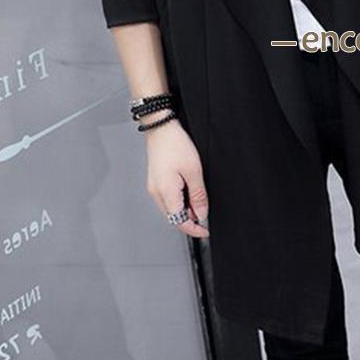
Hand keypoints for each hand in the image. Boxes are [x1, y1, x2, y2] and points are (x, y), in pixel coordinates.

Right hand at [143, 114, 209, 238]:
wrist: (161, 128)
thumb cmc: (175, 144)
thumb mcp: (194, 171)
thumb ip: (198, 195)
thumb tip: (201, 214)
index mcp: (165, 193)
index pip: (179, 222)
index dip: (194, 230)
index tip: (205, 231)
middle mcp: (156, 193)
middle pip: (174, 217)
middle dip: (190, 218)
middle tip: (205, 211)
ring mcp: (154, 187)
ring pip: (171, 208)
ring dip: (185, 208)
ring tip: (198, 196)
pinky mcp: (155, 181)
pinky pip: (168, 198)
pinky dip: (179, 199)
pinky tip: (188, 189)